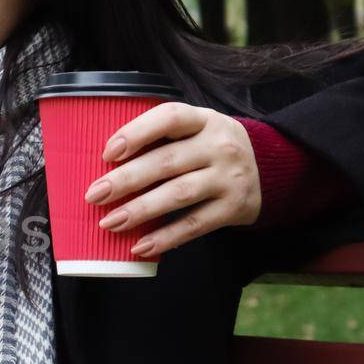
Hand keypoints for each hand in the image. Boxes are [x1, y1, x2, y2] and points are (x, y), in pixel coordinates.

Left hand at [83, 102, 261, 256]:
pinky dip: (166, 237)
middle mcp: (219, 146)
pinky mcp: (235, 207)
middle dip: (126, 179)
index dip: (137, 132)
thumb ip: (161, 138)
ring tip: (110, 222)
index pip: (169, 117)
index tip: (108, 152)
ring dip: (140, 210)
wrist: (269, 169)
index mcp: (203, 120)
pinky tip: (140, 246)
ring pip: (179, 194)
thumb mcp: (195, 131)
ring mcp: (229, 177)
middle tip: (94, 195)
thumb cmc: (210, 148)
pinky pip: (195, 224)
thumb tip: (106, 164)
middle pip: (167, 161)